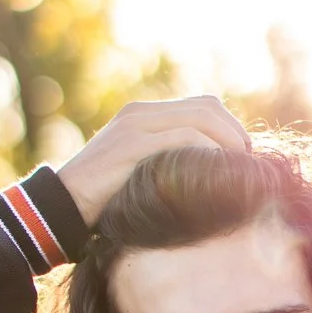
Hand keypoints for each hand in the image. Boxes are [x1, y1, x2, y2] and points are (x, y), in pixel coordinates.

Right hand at [59, 95, 250, 226]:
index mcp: (144, 116)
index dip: (230, 127)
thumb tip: (205, 179)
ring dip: (228, 142)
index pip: (202, 106)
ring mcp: (136, 125)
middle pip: (207, 106)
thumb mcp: (138, 175)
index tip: (243, 157)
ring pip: (199, 118)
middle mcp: (141, 113)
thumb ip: (165, 165)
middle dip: (235, 132)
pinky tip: (218, 173)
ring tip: (239, 168)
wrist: (62, 206)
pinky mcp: (132, 145)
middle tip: (249, 163)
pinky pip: (182, 139)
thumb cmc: (102, 200)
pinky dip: (208, 152)